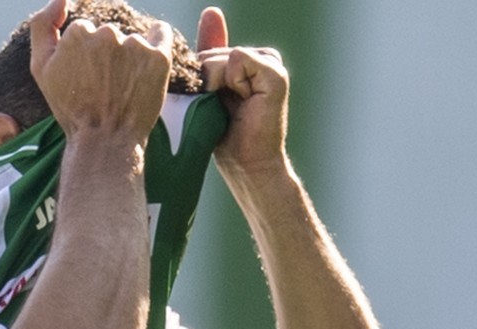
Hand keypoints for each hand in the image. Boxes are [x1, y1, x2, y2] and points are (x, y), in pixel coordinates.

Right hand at [29, 0, 174, 144]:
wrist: (104, 141)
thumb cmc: (70, 108)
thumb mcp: (41, 68)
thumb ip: (42, 26)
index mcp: (78, 33)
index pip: (85, 32)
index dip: (85, 56)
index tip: (86, 78)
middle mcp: (107, 34)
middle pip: (109, 34)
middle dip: (108, 55)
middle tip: (105, 86)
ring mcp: (135, 45)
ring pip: (132, 38)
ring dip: (130, 55)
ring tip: (124, 87)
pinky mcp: (159, 57)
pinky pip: (161, 33)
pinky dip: (157, 41)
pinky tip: (149, 62)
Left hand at [195, 7, 290, 174]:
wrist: (247, 166)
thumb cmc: (225, 136)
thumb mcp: (208, 90)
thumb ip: (210, 54)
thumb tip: (212, 11)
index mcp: (247, 61)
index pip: (208, 52)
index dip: (201, 79)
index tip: (213, 102)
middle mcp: (262, 57)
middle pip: (211, 53)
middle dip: (205, 83)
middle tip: (222, 110)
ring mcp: (271, 64)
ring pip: (222, 56)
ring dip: (216, 86)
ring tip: (233, 109)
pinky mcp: (276, 74)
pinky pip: (237, 58)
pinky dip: (231, 82)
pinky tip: (244, 103)